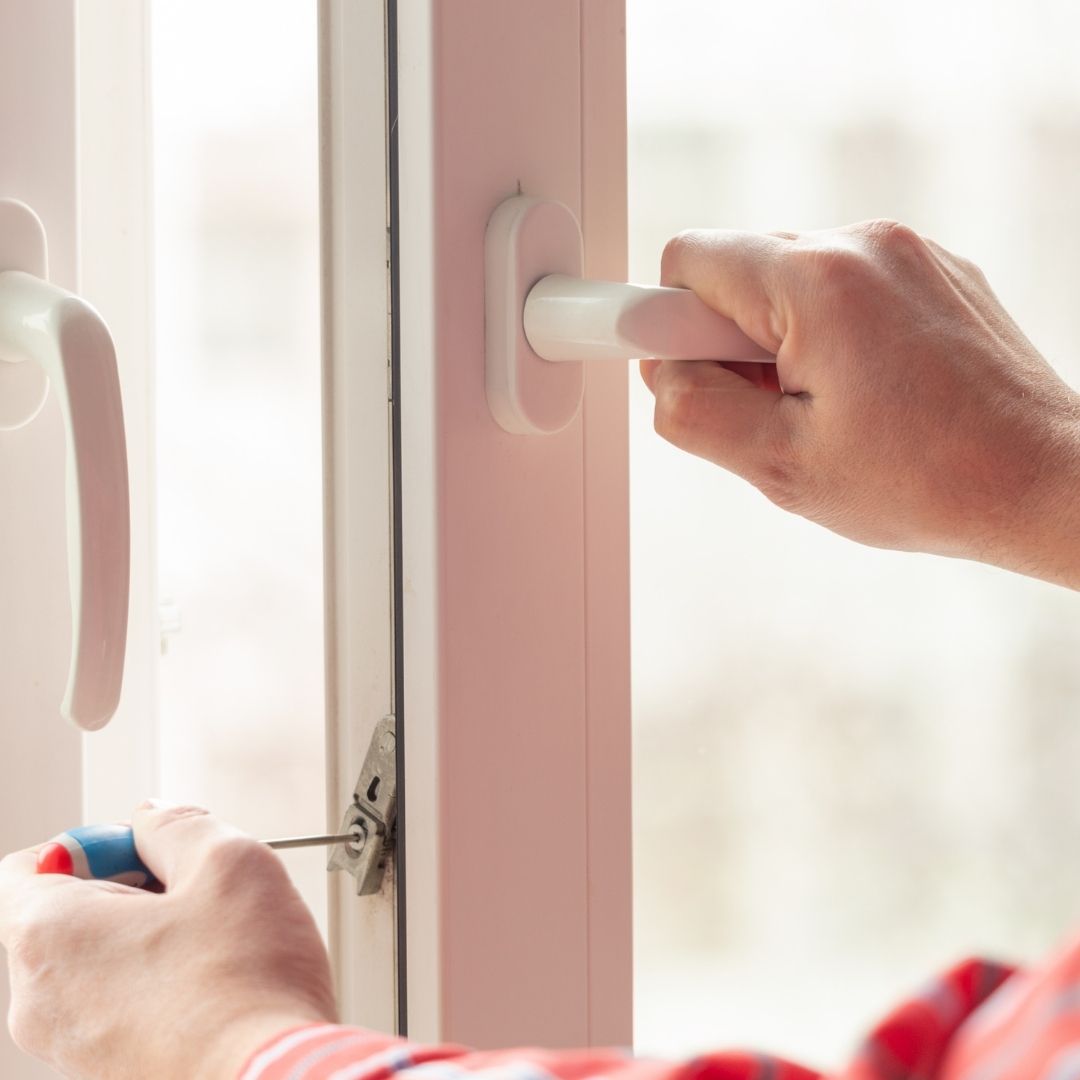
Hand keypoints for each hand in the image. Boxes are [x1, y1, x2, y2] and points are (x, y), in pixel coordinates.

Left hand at [0, 803, 336, 1078]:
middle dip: (134, 888)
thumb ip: (180, 823)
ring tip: (218, 939)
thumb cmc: (246, 989)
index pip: (31, 863)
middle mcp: (42, 1000)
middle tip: (196, 889)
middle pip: (67, 912)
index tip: (149, 848)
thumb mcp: (229, 861)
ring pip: (100, 960)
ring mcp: (72, 1047)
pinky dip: (163, 982)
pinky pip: (120, 1005)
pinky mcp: (110, 1073)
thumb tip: (157, 818)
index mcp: (49, 936)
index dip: (97, 841)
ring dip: (154, 936)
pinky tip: (219, 981)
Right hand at [641, 220, 1079, 586]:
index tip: (673, 371)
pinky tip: (865, 390)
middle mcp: (863, 243)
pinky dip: (830, 331)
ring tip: (824, 405)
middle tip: (768, 407)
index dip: (664, 323)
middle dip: (727, 338)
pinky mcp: (933, 269)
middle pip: (737, 266)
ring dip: (779, 338)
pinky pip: (843, 284)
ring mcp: (906, 251)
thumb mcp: (780, 466)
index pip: (688, 260)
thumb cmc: (927, 480)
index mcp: (818, 282)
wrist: (1045, 482)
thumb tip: (660, 372)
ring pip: (788, 278)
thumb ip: (694, 411)